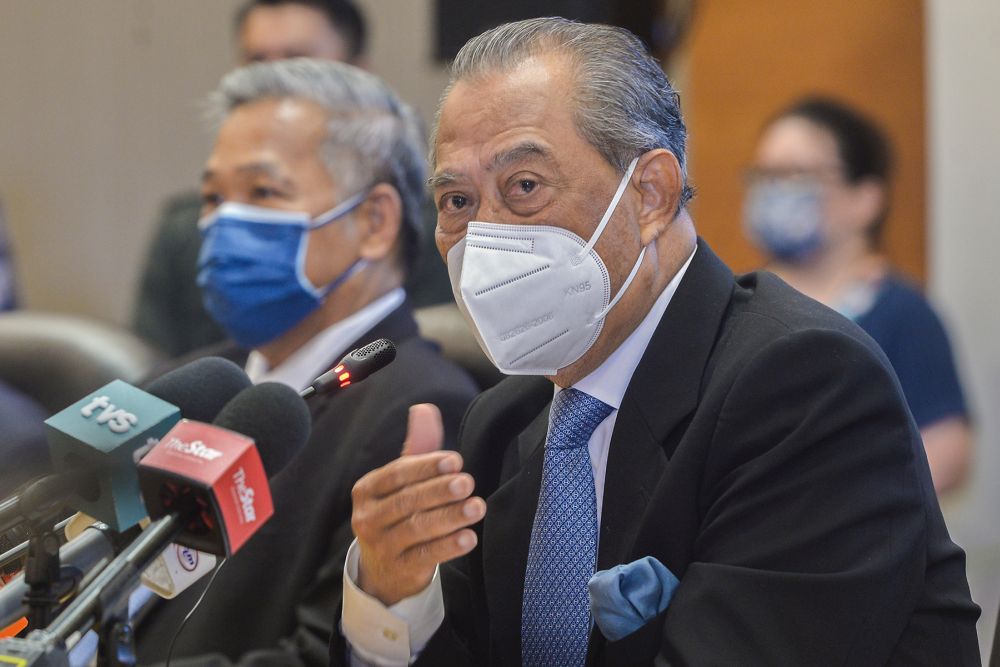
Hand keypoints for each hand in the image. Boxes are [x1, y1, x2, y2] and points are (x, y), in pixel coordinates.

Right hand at [351, 403, 485, 605]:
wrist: (383, 570)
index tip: (455, 461)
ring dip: (449, 516)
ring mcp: (380, 546)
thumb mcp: (403, 481)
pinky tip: (469, 538)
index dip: (426, 466)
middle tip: (468, 482)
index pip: (397, 474)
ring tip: (477, 507)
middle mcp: (368, 517)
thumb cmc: (397, 514)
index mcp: (367, 489)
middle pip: (407, 501)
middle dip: (440, 491)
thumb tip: (424, 409)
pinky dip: (448, 547)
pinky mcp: (398, 570)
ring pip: (417, 529)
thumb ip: (417, 447)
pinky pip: (424, 557)